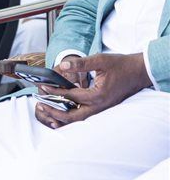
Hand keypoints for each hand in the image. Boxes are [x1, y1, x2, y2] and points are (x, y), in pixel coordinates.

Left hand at [34, 53, 152, 129]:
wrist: (139, 72)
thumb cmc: (121, 65)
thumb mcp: (100, 60)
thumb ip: (80, 63)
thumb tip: (62, 66)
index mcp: (98, 95)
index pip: (71, 96)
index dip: (55, 92)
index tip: (42, 88)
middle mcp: (100, 106)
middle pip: (74, 116)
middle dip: (55, 112)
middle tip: (40, 106)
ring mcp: (103, 109)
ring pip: (79, 119)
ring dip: (63, 117)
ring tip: (47, 111)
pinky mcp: (103, 108)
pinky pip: (85, 116)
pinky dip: (72, 116)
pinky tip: (62, 112)